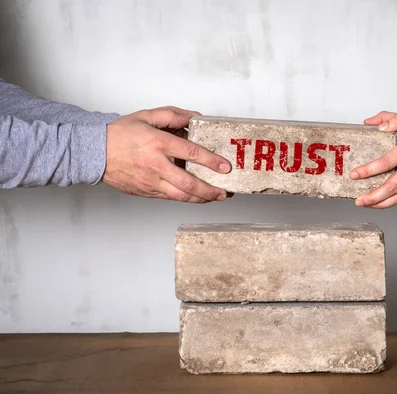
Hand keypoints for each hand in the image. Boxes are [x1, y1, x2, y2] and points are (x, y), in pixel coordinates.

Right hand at [102, 106, 231, 202]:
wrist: (93, 153)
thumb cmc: (118, 134)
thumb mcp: (146, 117)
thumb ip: (172, 115)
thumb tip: (195, 117)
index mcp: (157, 143)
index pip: (191, 153)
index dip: (211, 161)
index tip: (225, 166)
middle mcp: (155, 165)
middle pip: (189, 183)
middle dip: (211, 189)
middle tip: (226, 190)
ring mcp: (150, 182)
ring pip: (181, 196)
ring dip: (202, 198)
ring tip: (216, 197)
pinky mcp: (146, 192)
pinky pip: (170, 198)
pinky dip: (186, 199)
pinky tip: (197, 197)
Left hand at [350, 111, 396, 208]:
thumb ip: (392, 119)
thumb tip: (371, 123)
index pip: (386, 162)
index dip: (369, 170)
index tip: (354, 174)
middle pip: (393, 186)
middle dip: (374, 196)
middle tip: (358, 199)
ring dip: (380, 203)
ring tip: (364, 203)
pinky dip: (390, 202)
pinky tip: (378, 202)